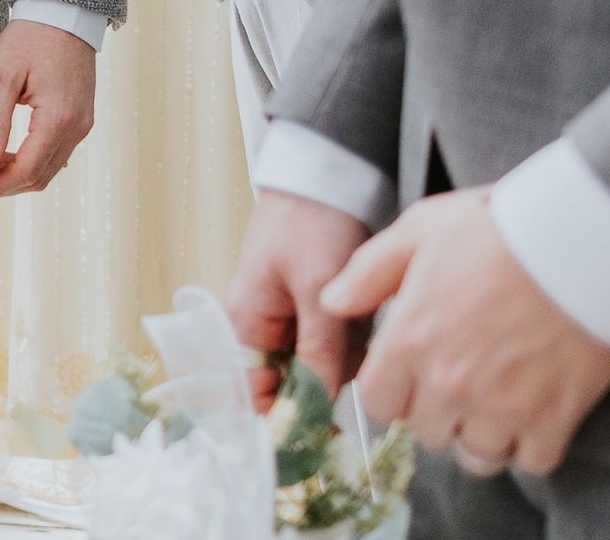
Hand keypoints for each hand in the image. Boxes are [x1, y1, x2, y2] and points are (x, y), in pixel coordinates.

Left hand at [0, 19, 95, 197]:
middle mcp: (77, 128)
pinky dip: (29, 161)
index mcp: (59, 119)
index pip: (26, 170)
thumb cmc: (30, 39)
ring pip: (48, 168)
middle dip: (2, 186)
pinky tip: (4, 156)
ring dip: (15, 175)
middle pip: (39, 176)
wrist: (63, 13)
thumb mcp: (3, 77)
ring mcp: (81, 124)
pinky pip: (55, 153)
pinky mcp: (80, 118)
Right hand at [228, 187, 373, 407]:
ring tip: (359, 321)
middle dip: (326, 377)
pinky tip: (364, 316)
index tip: (322, 431)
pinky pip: (332, 344)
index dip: (282, 416)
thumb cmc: (308, 226)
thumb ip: (318, 352)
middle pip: (290, 382)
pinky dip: (352, 338)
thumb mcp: (318, 290)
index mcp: (245, 324)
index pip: (251, 391)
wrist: (324, 179)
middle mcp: (261, 328)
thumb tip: (313, 409)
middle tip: (351, 350)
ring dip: (344, 355)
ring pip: (317, 365)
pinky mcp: (311, 311)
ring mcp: (287, 319)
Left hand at [325, 188, 609, 475]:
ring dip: (479, 437)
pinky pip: (531, 462)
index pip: (377, 404)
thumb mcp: (417, 233)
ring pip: (476, 456)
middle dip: (434, 415)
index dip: (390, 393)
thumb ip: (367, 273)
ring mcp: (503, 406)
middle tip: (454, 387)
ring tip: (490, 406)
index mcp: (409, 341)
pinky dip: (529, 448)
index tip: (408, 378)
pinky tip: (529, 416)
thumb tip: (332, 303)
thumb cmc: (495, 231)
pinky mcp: (554, 417)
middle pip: (427, 434)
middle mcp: (449, 383)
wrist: (577, 244)